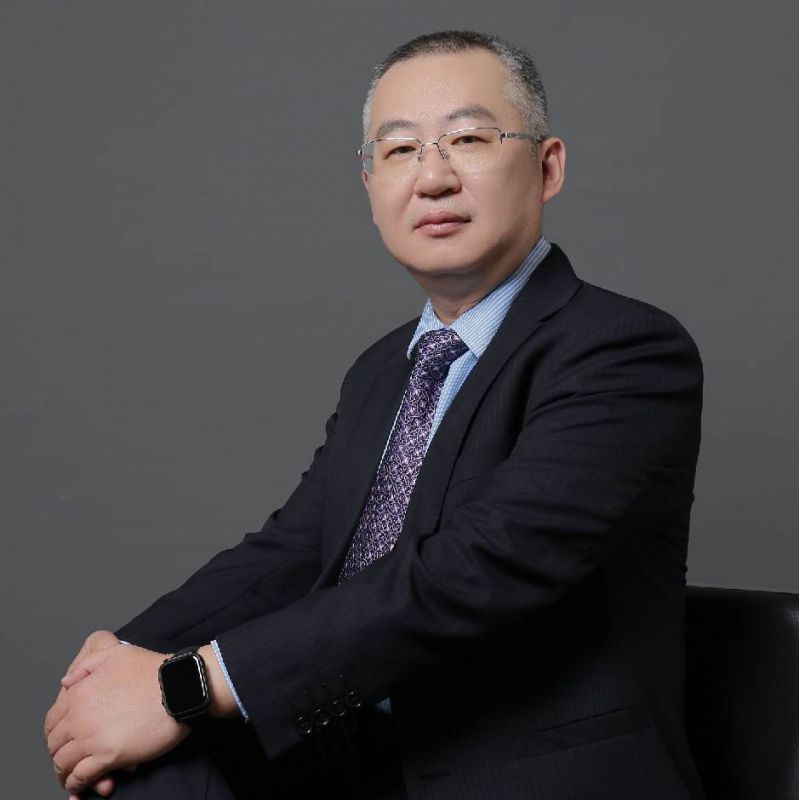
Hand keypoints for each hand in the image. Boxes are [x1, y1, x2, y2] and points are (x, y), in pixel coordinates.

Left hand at [44, 642, 189, 795]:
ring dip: (65, 771)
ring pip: (63, 763)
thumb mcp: (117, 653)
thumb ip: (86, 666)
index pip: (53, 720)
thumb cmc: (153, 670)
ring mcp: (92, 738)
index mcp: (80, 693)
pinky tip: (82, 785)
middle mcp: (80, 717)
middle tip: (69, 757)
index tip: (64, 738)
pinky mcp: (108, 756)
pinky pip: (81, 777)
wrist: (180, 687)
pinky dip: (77, 784)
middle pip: (54, 744)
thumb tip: (66, 684)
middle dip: (59, 752)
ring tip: (73, 775)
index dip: (55, 732)